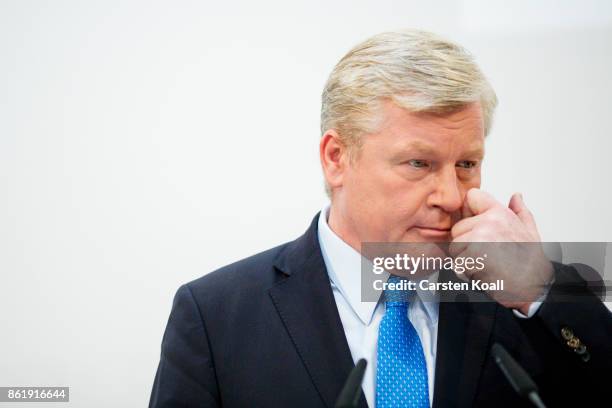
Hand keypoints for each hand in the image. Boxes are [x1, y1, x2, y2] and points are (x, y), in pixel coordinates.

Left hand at [449, 189, 552, 313]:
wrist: (533, 287)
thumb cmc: (530, 262)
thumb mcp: (530, 231)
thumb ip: (520, 212)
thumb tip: (516, 196)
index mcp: (500, 213)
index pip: (472, 196)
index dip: (470, 212)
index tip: (478, 227)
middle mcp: (488, 222)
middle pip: (458, 228)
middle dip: (466, 243)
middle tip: (486, 255)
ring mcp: (479, 237)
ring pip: (455, 246)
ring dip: (465, 259)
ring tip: (485, 264)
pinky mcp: (472, 254)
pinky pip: (457, 262)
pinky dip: (466, 272)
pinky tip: (483, 273)